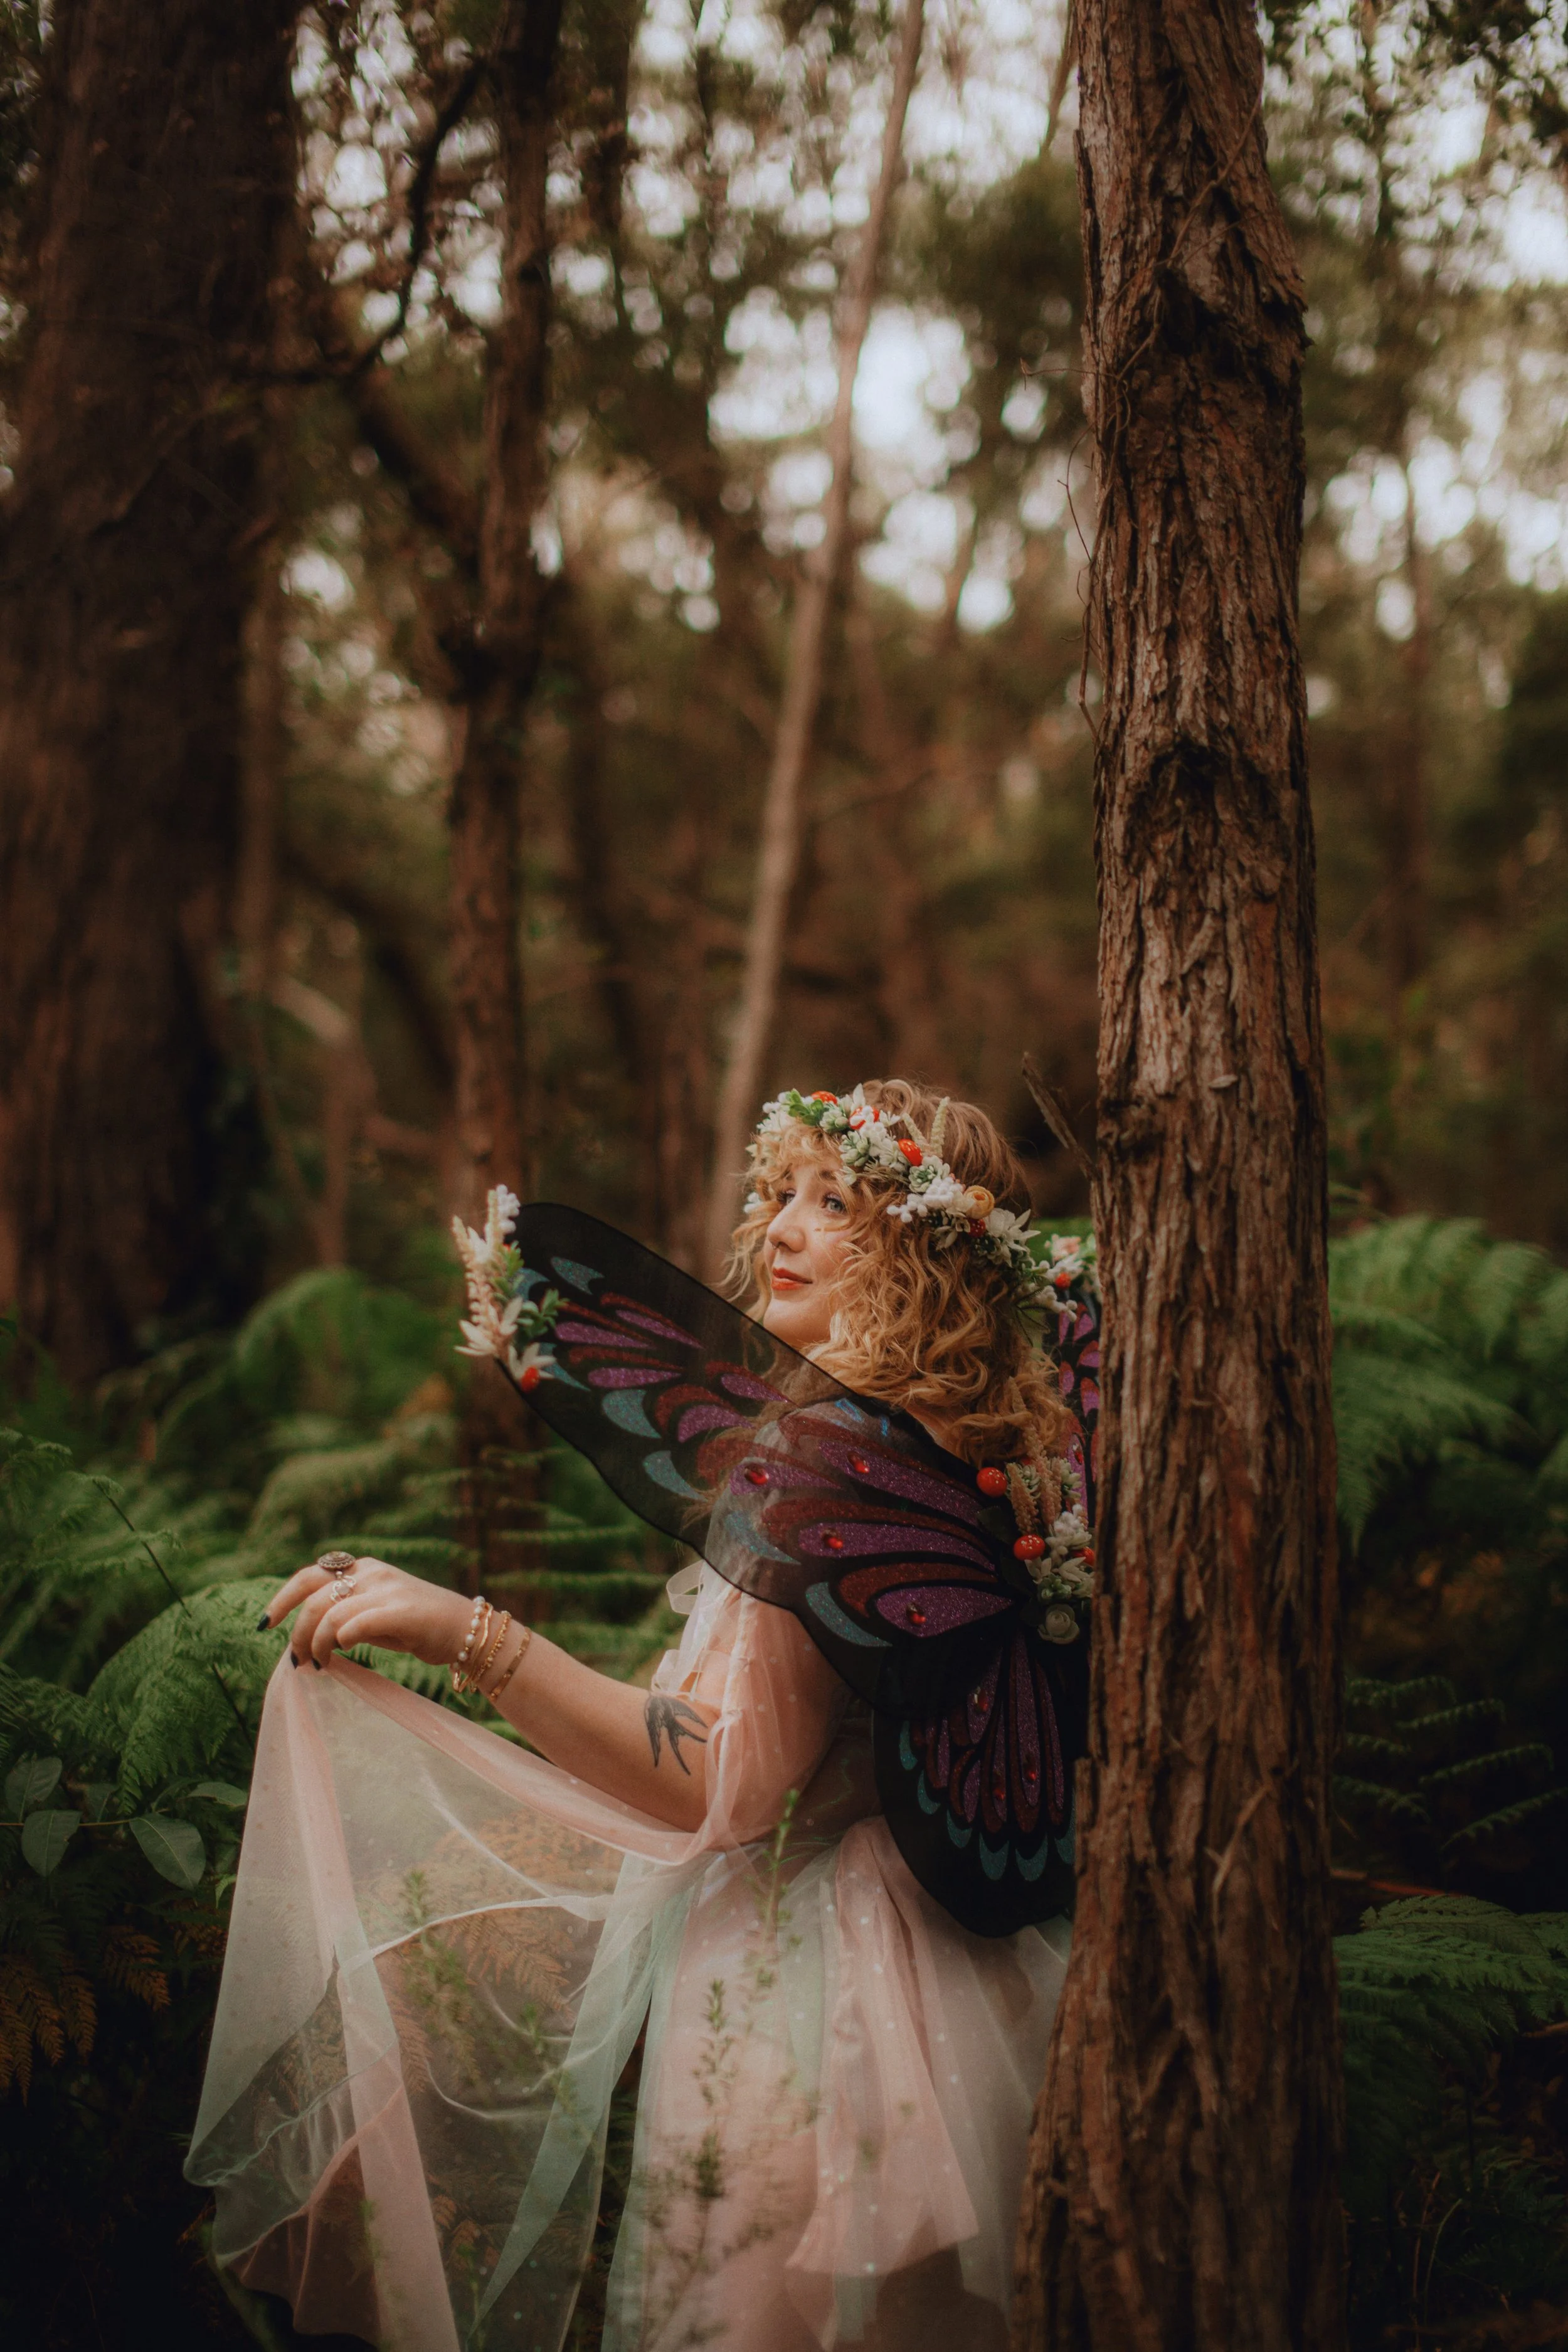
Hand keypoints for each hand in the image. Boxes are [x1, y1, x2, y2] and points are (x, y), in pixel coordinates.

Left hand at [259, 1555, 473, 1671]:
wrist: (465, 1631)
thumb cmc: (415, 1627)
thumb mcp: (373, 1613)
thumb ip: (343, 1613)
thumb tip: (304, 1635)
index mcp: (362, 1568)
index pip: (309, 1575)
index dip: (282, 1598)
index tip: (266, 1624)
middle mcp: (371, 1573)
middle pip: (313, 1597)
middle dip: (297, 1633)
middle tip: (298, 1660)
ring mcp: (387, 1589)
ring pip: (330, 1614)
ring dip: (316, 1644)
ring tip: (319, 1665)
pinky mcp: (400, 1611)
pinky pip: (356, 1623)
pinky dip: (340, 1639)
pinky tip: (340, 1654)